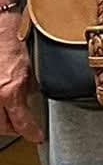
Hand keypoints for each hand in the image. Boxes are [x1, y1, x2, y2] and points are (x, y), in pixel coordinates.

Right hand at [0, 11, 42, 144]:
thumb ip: (27, 90)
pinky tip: (3, 106)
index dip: (31, 132)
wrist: (1, 27)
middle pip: (1, 126)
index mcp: (8, 90)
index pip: (21, 122)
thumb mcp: (30, 70)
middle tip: (23, 128)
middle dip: (13, 129)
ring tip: (11, 118)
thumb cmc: (14, 42)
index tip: (37, 136)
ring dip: (2, 120)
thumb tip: (28, 104)